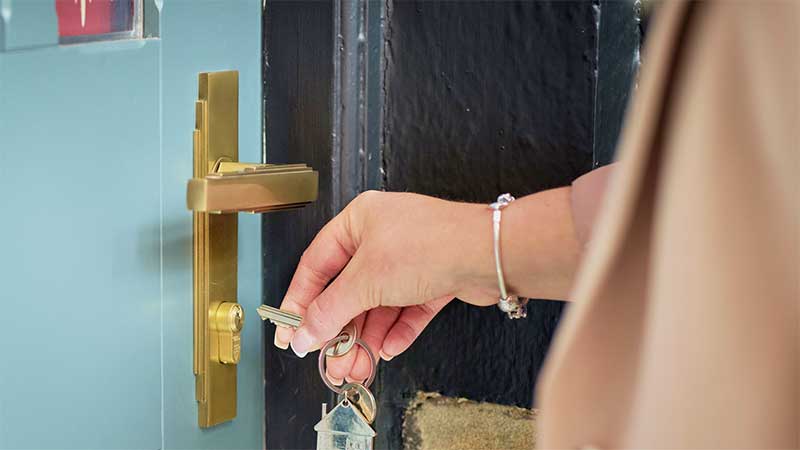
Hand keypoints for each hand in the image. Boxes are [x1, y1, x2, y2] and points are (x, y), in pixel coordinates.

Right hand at [274, 191, 497, 382]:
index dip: (301, 301)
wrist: (488, 253)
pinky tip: (386, 350)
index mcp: (359, 221)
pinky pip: (406, 310)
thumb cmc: (431, 244)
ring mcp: (410, 258)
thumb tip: (304, 332)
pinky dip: (395, 331)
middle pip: (349, 290)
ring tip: (356, 367)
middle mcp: (383, 236)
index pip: (316, 264)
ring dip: (365, 338)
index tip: (290, 331)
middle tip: (329, 360)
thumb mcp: (366, 280)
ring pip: (378, 305)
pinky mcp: (434, 277)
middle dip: (339, 330)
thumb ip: (331, 309)